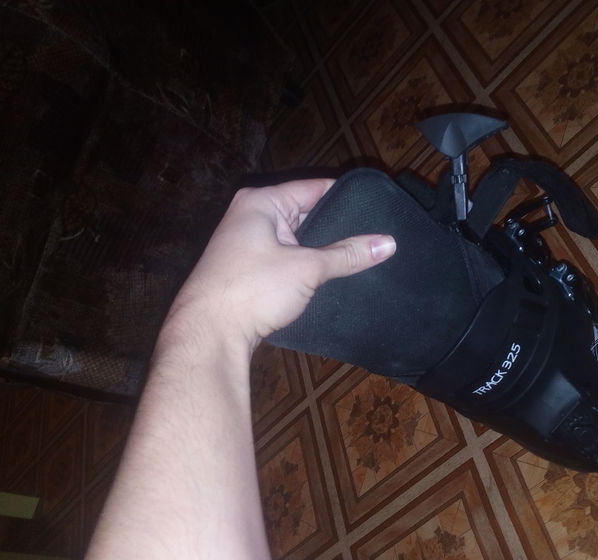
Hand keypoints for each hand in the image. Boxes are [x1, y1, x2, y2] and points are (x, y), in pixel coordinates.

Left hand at [167, 178, 395, 348]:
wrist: (208, 334)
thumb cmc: (252, 290)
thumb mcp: (307, 269)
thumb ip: (348, 255)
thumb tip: (389, 243)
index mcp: (261, 202)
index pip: (314, 188)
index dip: (347, 197)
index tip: (378, 207)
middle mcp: (251, 216)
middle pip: (306, 213)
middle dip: (337, 226)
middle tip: (376, 233)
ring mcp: (247, 243)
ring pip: (297, 239)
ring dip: (321, 250)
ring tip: (361, 253)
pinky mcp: (247, 269)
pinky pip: (286, 258)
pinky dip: (306, 265)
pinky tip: (331, 275)